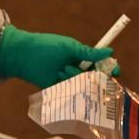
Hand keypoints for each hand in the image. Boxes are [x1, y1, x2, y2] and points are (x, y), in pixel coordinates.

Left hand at [0, 24, 120, 87]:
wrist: (23, 55)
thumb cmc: (46, 46)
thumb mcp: (69, 48)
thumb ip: (88, 53)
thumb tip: (110, 52)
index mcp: (80, 56)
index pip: (99, 64)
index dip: (108, 68)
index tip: (115, 72)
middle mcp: (74, 68)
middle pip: (93, 77)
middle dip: (93, 76)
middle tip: (88, 74)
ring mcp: (65, 79)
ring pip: (81, 85)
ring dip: (75, 78)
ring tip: (62, 69)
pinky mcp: (56, 89)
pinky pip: (68, 92)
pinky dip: (68, 89)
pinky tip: (64, 83)